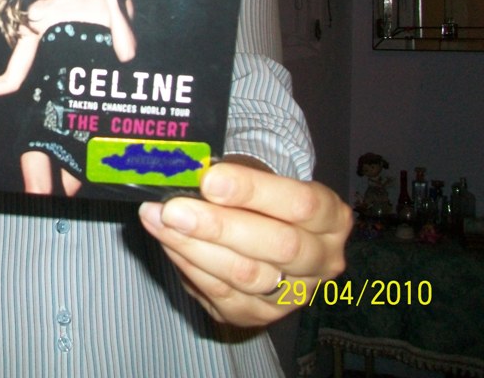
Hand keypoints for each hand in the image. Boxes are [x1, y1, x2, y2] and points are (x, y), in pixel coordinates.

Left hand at [138, 161, 352, 326]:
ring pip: (246, 274)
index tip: (209, 179)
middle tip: (174, 209)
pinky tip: (168, 242)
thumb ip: (230, 178)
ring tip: (158, 220)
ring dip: (194, 246)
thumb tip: (184, 173)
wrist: (264, 233)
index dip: (253, 191)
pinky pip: (222, 294)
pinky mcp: (261, 315)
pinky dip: (190, 265)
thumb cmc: (257, 198)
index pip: (300, 203)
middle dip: (219, 225)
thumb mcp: (257, 179)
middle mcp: (323, 260)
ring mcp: (295, 294)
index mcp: (331, 218)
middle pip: (277, 246)